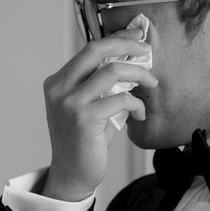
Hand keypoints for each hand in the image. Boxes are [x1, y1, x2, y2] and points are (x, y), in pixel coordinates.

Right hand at [42, 23, 155, 201]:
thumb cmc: (85, 141)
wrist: (72, 174)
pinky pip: (121, 99)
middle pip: (96, 49)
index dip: (116, 38)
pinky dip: (137, 104)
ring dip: (139, 74)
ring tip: (152, 83)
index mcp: (58, 82)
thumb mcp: (90, 105)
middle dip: (127, 44)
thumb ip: (103, 83)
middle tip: (147, 49)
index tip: (136, 35)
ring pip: (112, 71)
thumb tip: (133, 57)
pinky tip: (140, 114)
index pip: (89, 48)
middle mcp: (59, 89)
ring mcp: (70, 104)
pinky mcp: (84, 119)